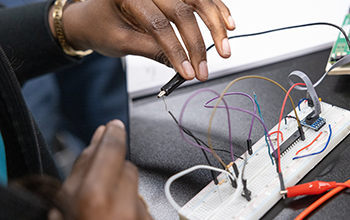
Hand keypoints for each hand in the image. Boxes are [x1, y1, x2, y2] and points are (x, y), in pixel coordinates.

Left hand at [53, 0, 234, 80]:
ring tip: (225, 48)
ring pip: (197, 0)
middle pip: (183, 10)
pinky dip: (216, 10)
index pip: (159, 24)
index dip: (176, 50)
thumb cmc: (101, 27)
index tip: (188, 72)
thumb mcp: (121, 42)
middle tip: (205, 68)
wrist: (92, 15)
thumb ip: (152, 51)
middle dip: (198, 43)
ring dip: (215, 24)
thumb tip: (181, 67)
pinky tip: (228, 24)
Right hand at [59, 120, 151, 219]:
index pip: (111, 149)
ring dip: (122, 190)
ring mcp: (139, 215)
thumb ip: (79, 173)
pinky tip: (116, 217)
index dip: (113, 133)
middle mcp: (122, 205)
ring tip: (104, 208)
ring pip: (136, 186)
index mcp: (94, 197)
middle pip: (126, 166)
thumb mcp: (64, 206)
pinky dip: (129, 206)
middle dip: (114, 169)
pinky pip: (142, 204)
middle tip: (98, 182)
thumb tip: (94, 145)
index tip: (114, 125)